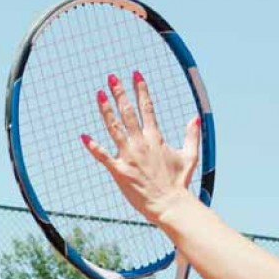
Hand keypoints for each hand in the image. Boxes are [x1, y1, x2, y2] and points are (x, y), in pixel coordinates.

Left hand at [81, 70, 206, 226]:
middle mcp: (141, 143)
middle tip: (111, 77)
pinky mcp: (120, 171)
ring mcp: (129, 156)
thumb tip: (195, 118)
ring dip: (106, 110)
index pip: (147, 107)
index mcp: (156, 138)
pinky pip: (104, 157)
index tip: (135, 73)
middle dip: (119, 93)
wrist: (170, 205)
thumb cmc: (179, 183)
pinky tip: (83, 136)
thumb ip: (191, 136)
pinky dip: (93, 147)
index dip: (141, 89)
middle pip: (128, 112)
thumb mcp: (189, 156)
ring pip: (115, 128)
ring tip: (99, 94)